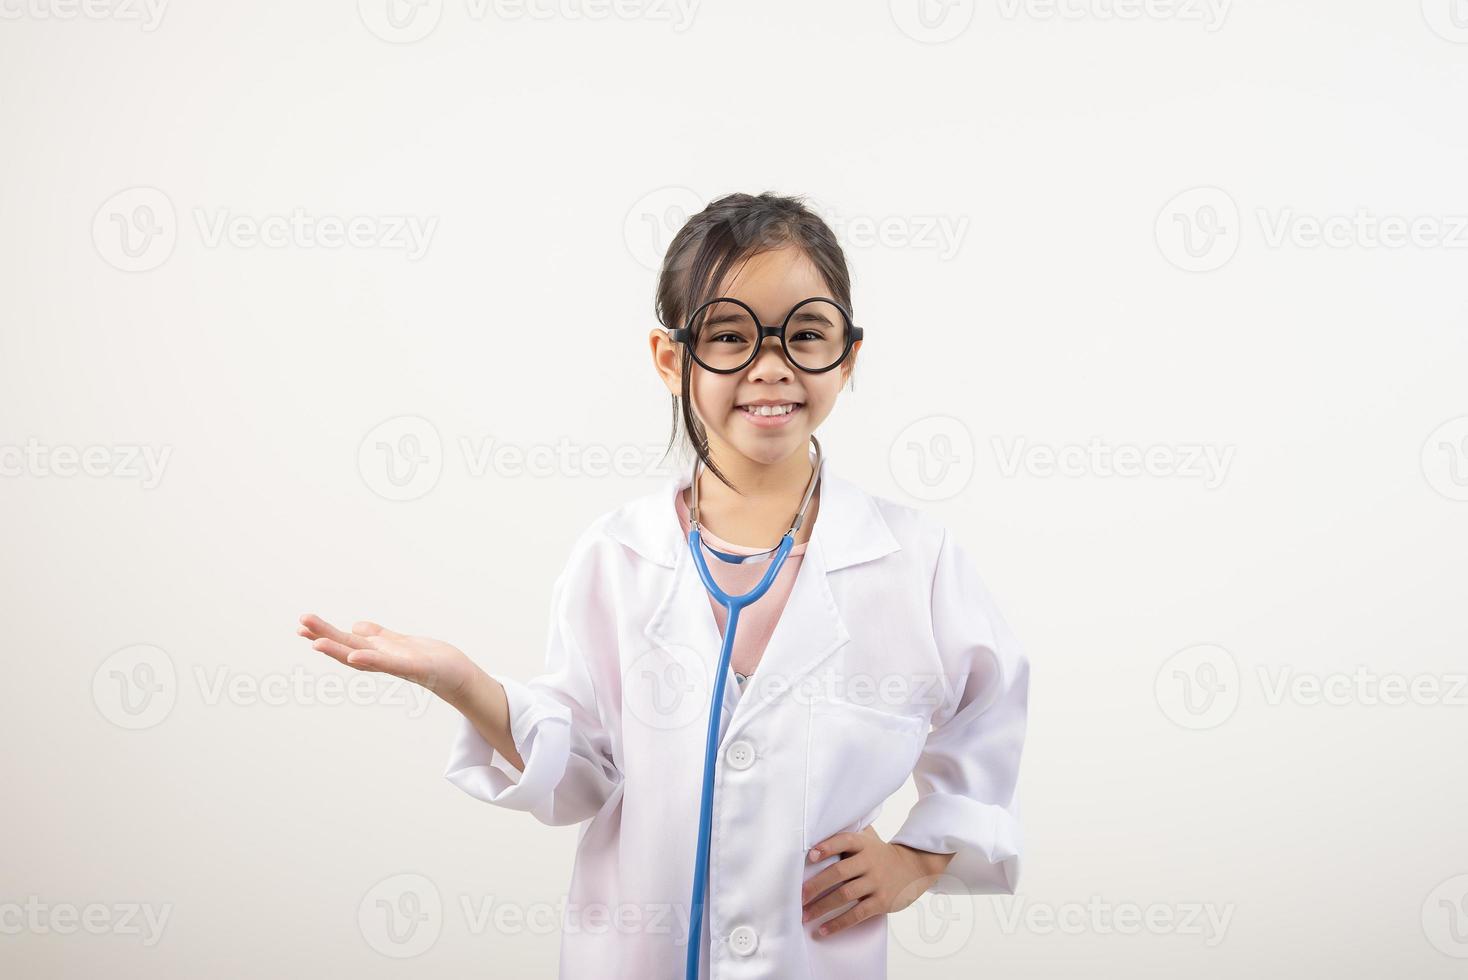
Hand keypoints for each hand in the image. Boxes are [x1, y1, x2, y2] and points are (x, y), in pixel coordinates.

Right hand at [297, 613, 479, 705]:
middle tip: (300, 625)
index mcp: (379, 652)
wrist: (458, 674)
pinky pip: (391, 664)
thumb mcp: (399, 642)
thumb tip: (355, 626)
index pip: (346, 642)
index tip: (302, 625)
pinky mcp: (416, 667)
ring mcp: (397, 665)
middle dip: (324, 636)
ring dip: (340, 650)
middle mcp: (383, 660)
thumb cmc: (429, 659)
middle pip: (349, 646)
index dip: (324, 635)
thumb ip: (378, 636)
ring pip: (363, 656)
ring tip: (316, 643)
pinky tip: (356, 654)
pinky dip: (373, 659)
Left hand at [799, 825, 955, 937]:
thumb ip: (846, 838)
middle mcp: (869, 862)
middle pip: (839, 872)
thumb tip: (813, 839)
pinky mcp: (881, 902)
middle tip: (799, 897)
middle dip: (816, 885)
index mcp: (863, 844)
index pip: (844, 841)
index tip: (810, 856)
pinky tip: (823, 929)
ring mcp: (876, 882)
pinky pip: (856, 914)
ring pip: (845, 895)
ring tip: (805, 916)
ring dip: (822, 907)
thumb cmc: (880, 855)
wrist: (913, 867)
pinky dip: (838, 923)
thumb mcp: (868, 841)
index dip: (827, 847)